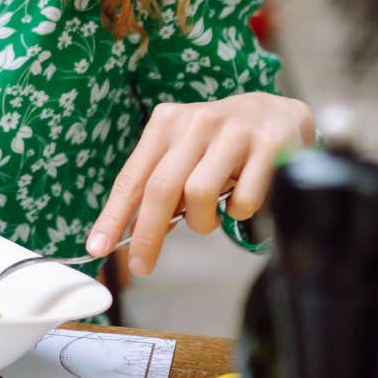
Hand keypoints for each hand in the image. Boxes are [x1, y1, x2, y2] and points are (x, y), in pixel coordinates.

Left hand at [87, 92, 312, 273]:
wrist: (279, 113)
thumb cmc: (222, 142)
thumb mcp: (185, 152)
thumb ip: (161, 184)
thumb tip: (133, 231)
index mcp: (167, 123)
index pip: (133, 177)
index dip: (113, 216)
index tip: (98, 246)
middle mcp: (197, 122)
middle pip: (161, 188)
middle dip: (147, 233)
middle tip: (142, 264)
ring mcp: (233, 132)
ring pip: (200, 194)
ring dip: (202, 221)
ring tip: (210, 218)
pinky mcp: (268, 146)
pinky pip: (243, 200)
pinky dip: (238, 214)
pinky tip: (241, 201)